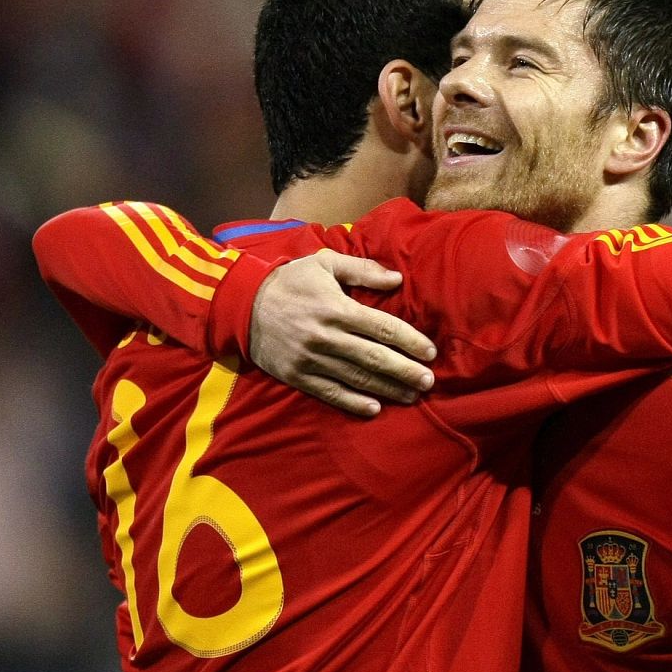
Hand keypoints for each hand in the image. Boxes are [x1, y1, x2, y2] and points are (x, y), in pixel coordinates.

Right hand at [249, 250, 436, 416]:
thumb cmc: (290, 281)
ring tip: (412, 395)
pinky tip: (374, 409)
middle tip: (429, 381)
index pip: (383, 328)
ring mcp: (311, 359)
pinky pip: (330, 392)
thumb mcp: (324, 263)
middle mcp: (327, 336)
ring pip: (357, 378)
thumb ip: (362, 270)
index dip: (410, 341)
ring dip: (387, 389)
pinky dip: (353, 402)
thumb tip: (397, 279)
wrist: (241, 304)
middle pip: (375, 358)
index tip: (430, 352)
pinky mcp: (297, 375)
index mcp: (337, 308)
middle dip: (406, 371)